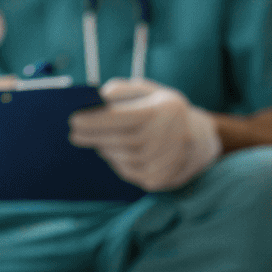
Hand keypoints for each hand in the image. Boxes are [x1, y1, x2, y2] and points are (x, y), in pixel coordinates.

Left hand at [70, 79, 221, 192]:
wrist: (198, 140)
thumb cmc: (164, 111)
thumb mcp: (149, 92)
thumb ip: (122, 91)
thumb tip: (96, 98)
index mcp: (164, 111)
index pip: (122, 118)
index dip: (95, 121)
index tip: (73, 120)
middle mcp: (166, 138)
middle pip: (119, 141)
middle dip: (93, 137)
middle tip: (75, 133)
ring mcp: (164, 162)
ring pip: (121, 158)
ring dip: (105, 149)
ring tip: (98, 141)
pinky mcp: (158, 180)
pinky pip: (127, 172)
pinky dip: (117, 162)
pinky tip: (115, 153)